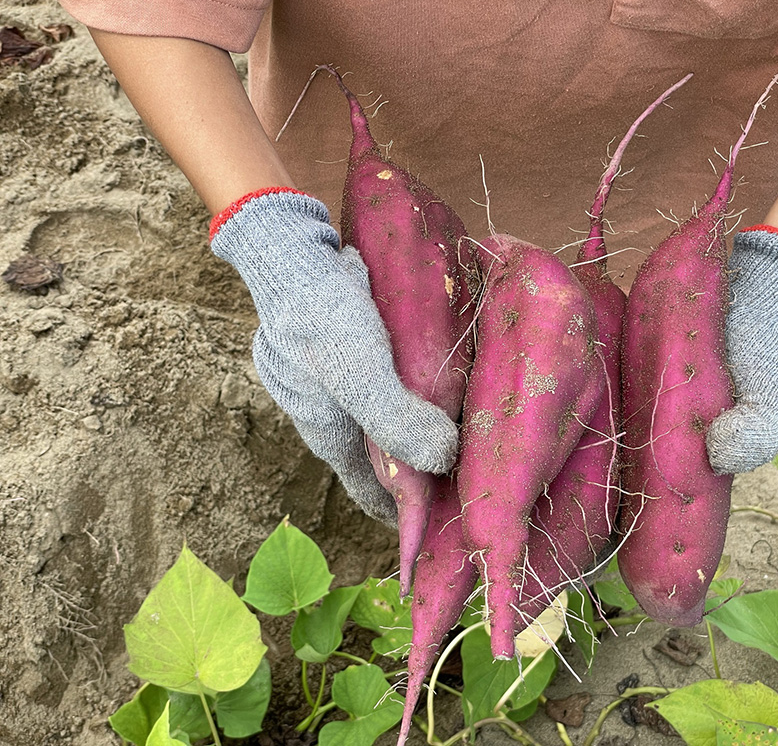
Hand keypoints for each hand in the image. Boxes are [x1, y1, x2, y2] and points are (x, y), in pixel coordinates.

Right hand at [211, 188, 459, 522]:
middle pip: (390, 458)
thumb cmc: (319, 316)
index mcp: (332, 433)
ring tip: (479, 435)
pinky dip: (425, 391)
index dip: (408, 517)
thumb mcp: (357, 370)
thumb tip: (444, 460)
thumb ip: (395, 417)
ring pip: (397, 419)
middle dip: (428, 471)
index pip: (375, 494)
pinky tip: (458, 387)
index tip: (448, 532)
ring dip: (429, 427)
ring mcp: (349, 384)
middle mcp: (340, 415)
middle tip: (480, 477)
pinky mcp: (361, 354)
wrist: (293, 251)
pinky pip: (400, 383)